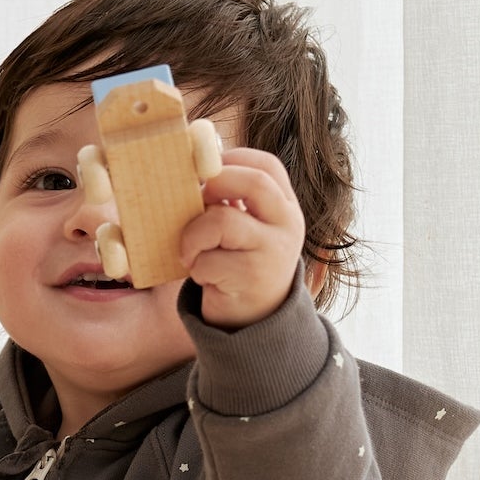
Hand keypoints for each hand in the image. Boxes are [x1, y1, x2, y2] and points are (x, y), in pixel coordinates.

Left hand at [180, 144, 307, 328]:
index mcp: (285, 207)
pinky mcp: (252, 279)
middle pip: (253, 183)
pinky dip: (195, 267)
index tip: (206, 171)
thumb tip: (194, 170)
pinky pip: (208, 260)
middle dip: (214, 184)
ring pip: (222, 220)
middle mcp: (287, 225)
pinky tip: (204, 276)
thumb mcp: (246, 229)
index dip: (233, 159)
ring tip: (191, 252)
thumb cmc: (240, 264)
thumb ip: (231, 201)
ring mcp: (274, 252)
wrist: (257, 320)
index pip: (267, 166)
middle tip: (195, 201)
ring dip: (193, 235)